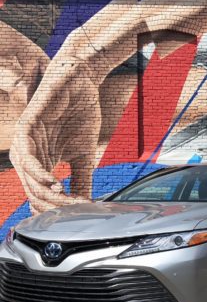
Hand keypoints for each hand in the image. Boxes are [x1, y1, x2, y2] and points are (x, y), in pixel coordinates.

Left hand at [10, 58, 100, 213]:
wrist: (82, 84)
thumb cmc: (81, 116)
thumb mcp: (85, 156)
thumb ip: (81, 180)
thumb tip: (85, 206)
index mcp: (41, 163)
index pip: (41, 194)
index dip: (55, 209)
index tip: (76, 217)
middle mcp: (30, 155)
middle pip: (33, 191)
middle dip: (52, 206)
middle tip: (72, 214)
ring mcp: (26, 142)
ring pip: (28, 178)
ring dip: (46, 194)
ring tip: (65, 202)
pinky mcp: (27, 126)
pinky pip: (28, 156)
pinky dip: (40, 173)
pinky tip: (56, 183)